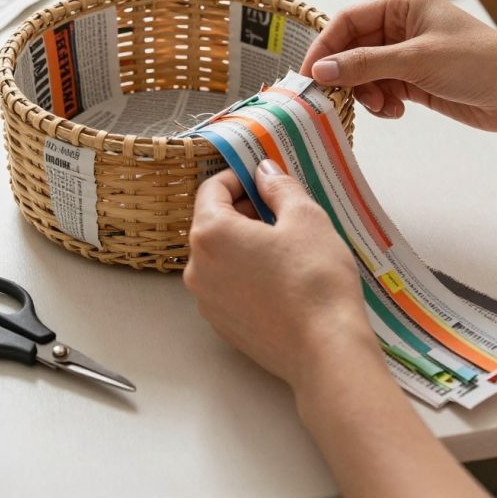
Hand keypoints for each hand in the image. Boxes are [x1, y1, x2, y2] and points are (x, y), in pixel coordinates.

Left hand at [186, 163, 487, 497]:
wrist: (326, 352)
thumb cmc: (315, 279)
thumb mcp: (306, 218)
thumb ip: (280, 187)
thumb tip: (265, 171)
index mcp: (210, 234)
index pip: (212, 189)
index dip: (239, 177)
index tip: (264, 178)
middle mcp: (197, 267)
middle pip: (213, 222)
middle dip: (243, 209)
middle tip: (282, 209)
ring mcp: (206, 300)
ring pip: (219, 255)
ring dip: (244, 241)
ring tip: (285, 244)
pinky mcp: (222, 325)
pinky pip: (226, 284)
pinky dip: (245, 271)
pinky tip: (280, 277)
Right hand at [301, 0, 496, 130]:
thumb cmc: (478, 61)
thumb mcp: (416, 60)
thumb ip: (365, 64)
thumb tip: (321, 69)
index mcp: (402, 5)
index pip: (348, 21)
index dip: (325, 46)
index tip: (309, 73)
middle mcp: (402, 26)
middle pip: (352, 49)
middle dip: (347, 75)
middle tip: (336, 97)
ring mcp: (407, 54)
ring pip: (364, 73)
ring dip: (366, 93)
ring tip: (382, 106)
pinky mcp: (414, 80)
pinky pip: (381, 89)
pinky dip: (382, 103)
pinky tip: (397, 110)